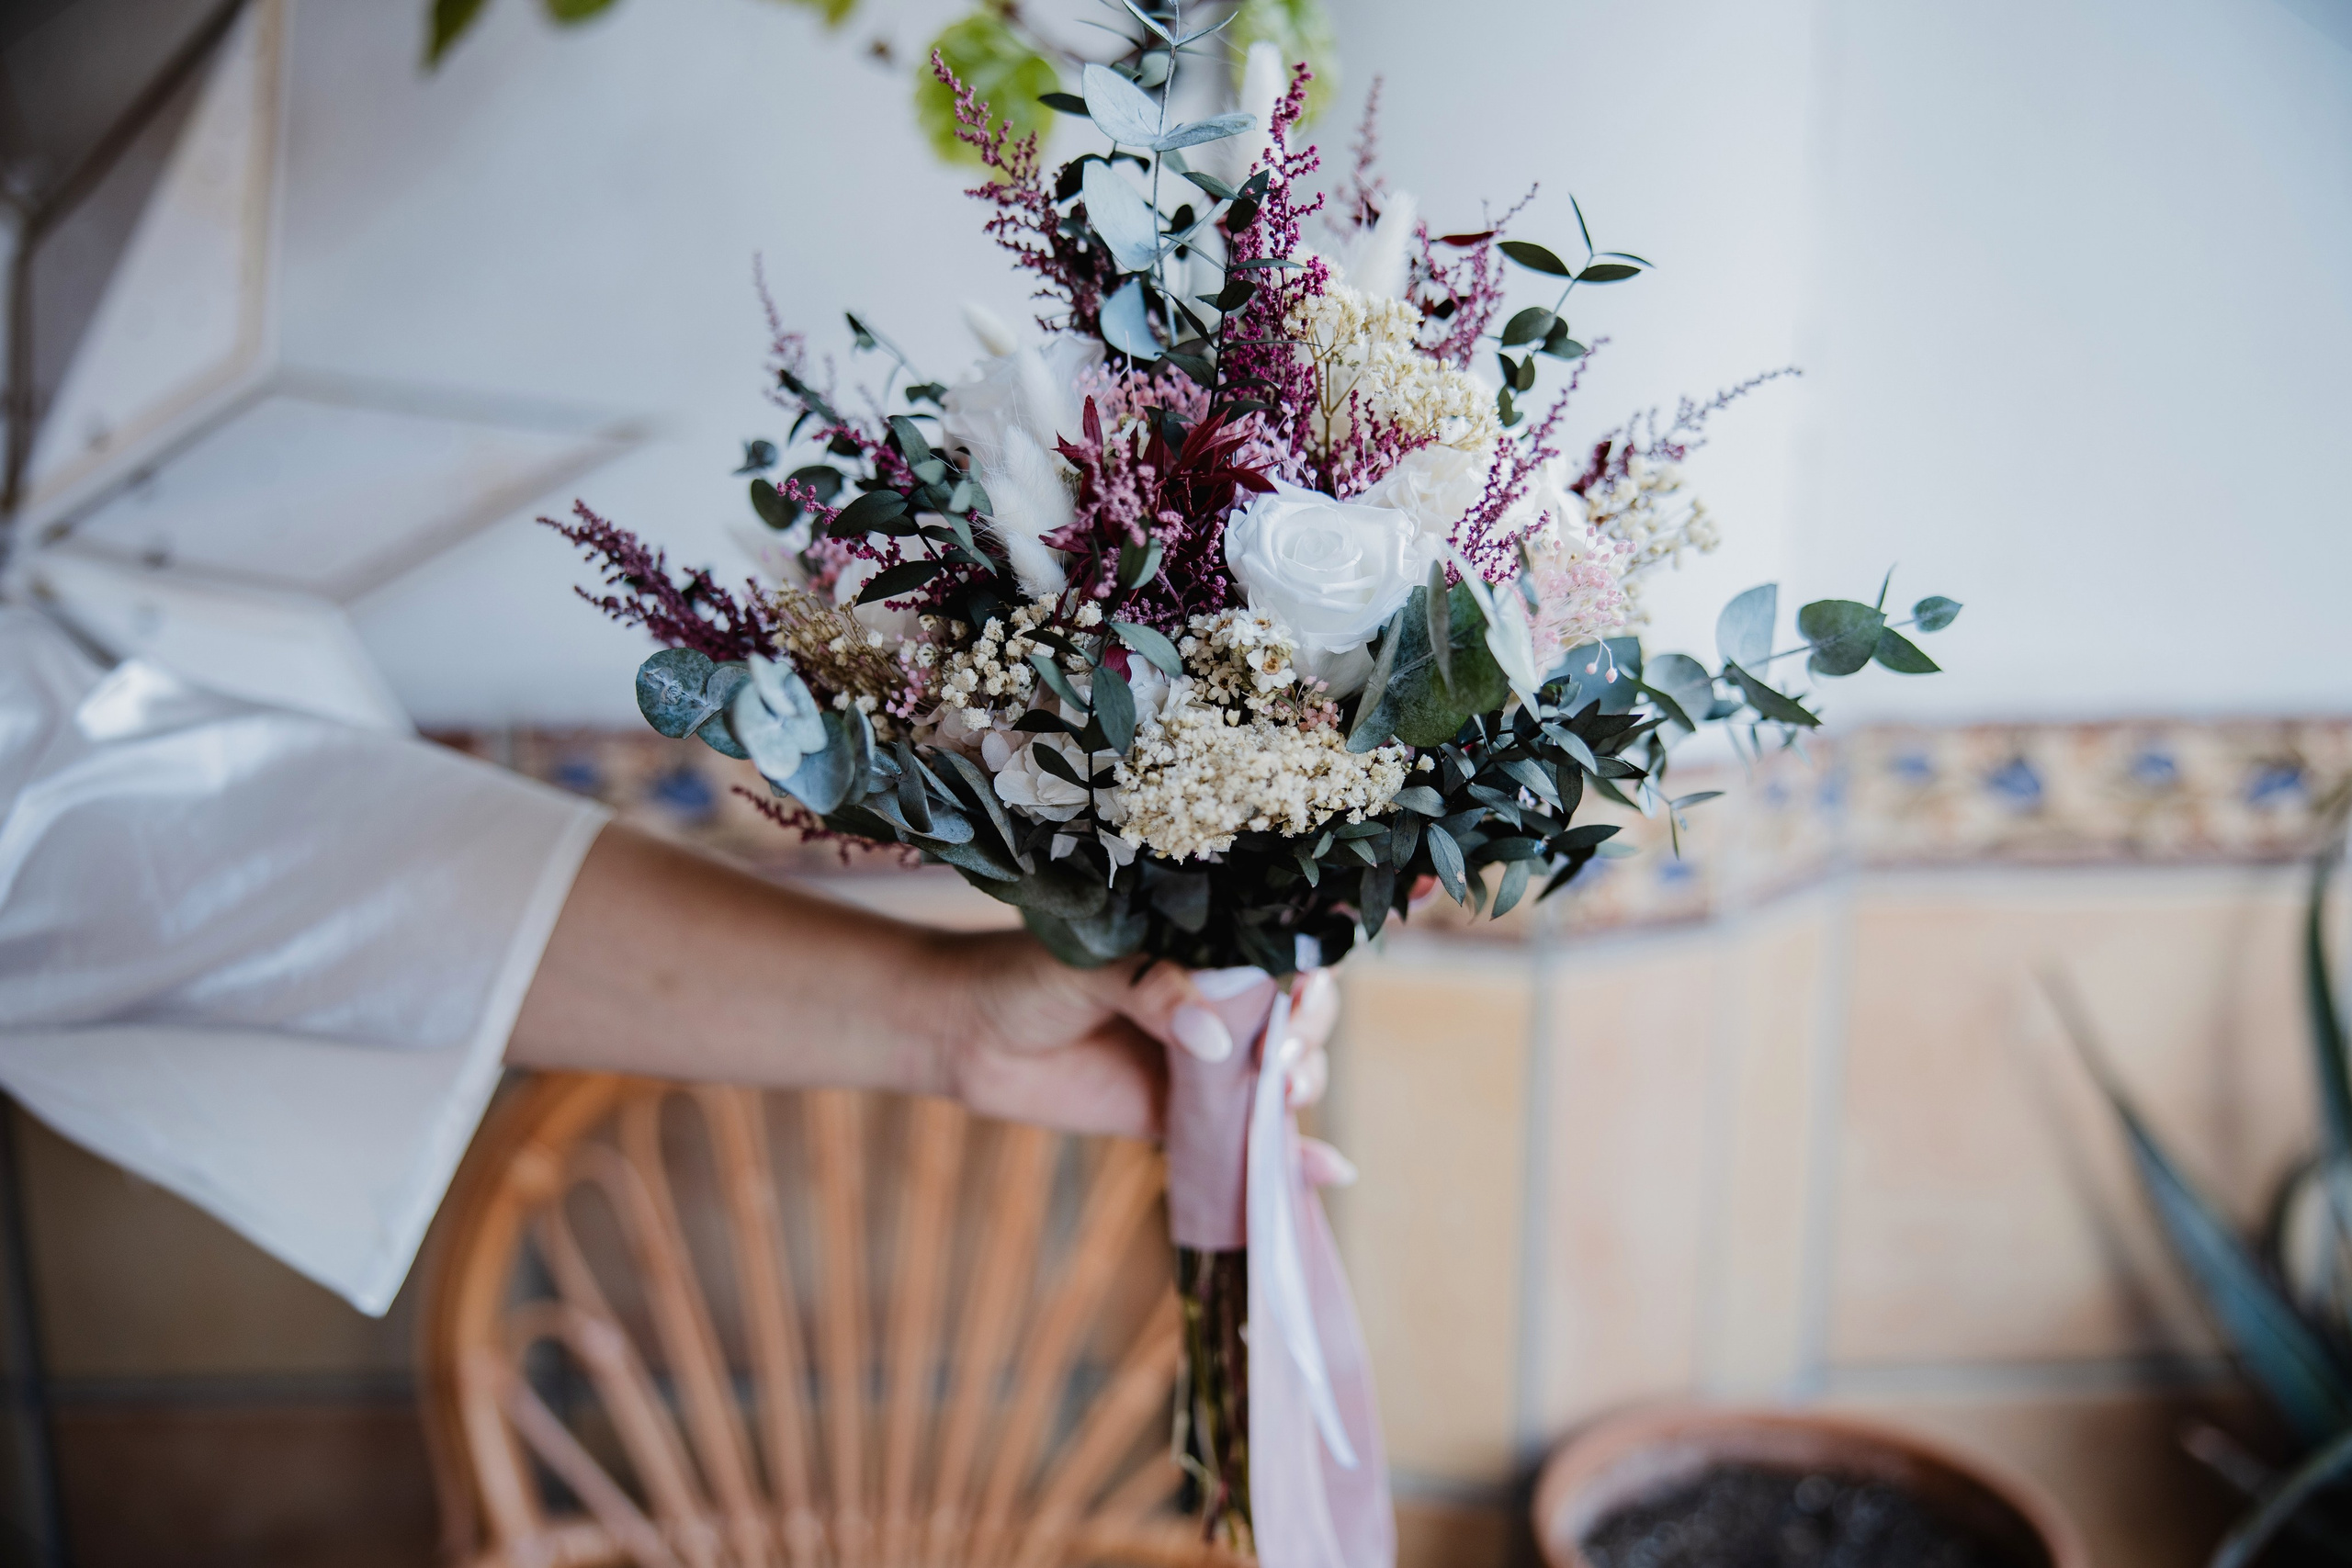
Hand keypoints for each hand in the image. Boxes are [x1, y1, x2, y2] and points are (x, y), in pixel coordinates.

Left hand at [935, 932, 1336, 1141]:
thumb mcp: (1089, 968)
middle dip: (1308, 1036)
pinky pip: (1245, 1138)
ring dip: (1303, 1087)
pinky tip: (1329, 1172)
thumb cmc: (1022, 979)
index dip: (1306, 977)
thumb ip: (1152, 990)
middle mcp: (1214, 1004)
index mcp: (1200, 951)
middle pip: (1295, 1018)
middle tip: (1284, 1057)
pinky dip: (1291, 1159)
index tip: (1299, 999)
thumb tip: (1214, 1039)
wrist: (964, 1037)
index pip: (1278, 955)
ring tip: (1288, 1098)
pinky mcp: (1183, 1119)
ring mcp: (1203, 1065)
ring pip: (1280, 1077)